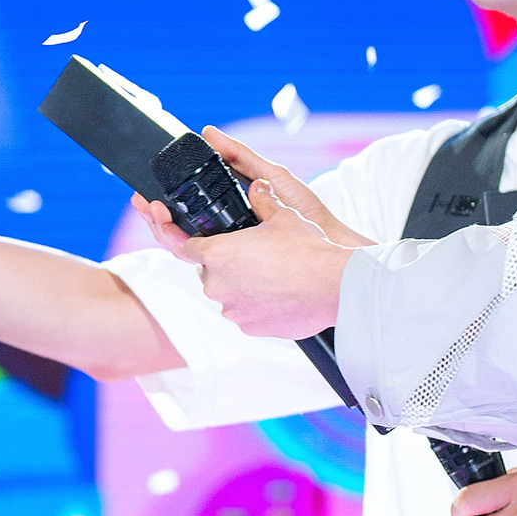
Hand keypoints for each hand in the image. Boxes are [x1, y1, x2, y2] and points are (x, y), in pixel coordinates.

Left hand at [147, 127, 364, 339]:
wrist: (331, 286)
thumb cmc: (306, 250)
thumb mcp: (283, 215)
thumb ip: (262, 201)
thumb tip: (257, 188)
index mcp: (217, 253)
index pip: (185, 247)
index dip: (192, 241)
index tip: (200, 241)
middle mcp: (218, 284)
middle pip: (210, 272)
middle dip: (226, 264)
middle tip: (252, 255)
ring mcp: (233, 309)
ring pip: (228, 295)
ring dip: (241, 286)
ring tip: (270, 276)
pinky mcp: (250, 327)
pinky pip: (246, 314)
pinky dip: (256, 306)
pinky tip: (277, 295)